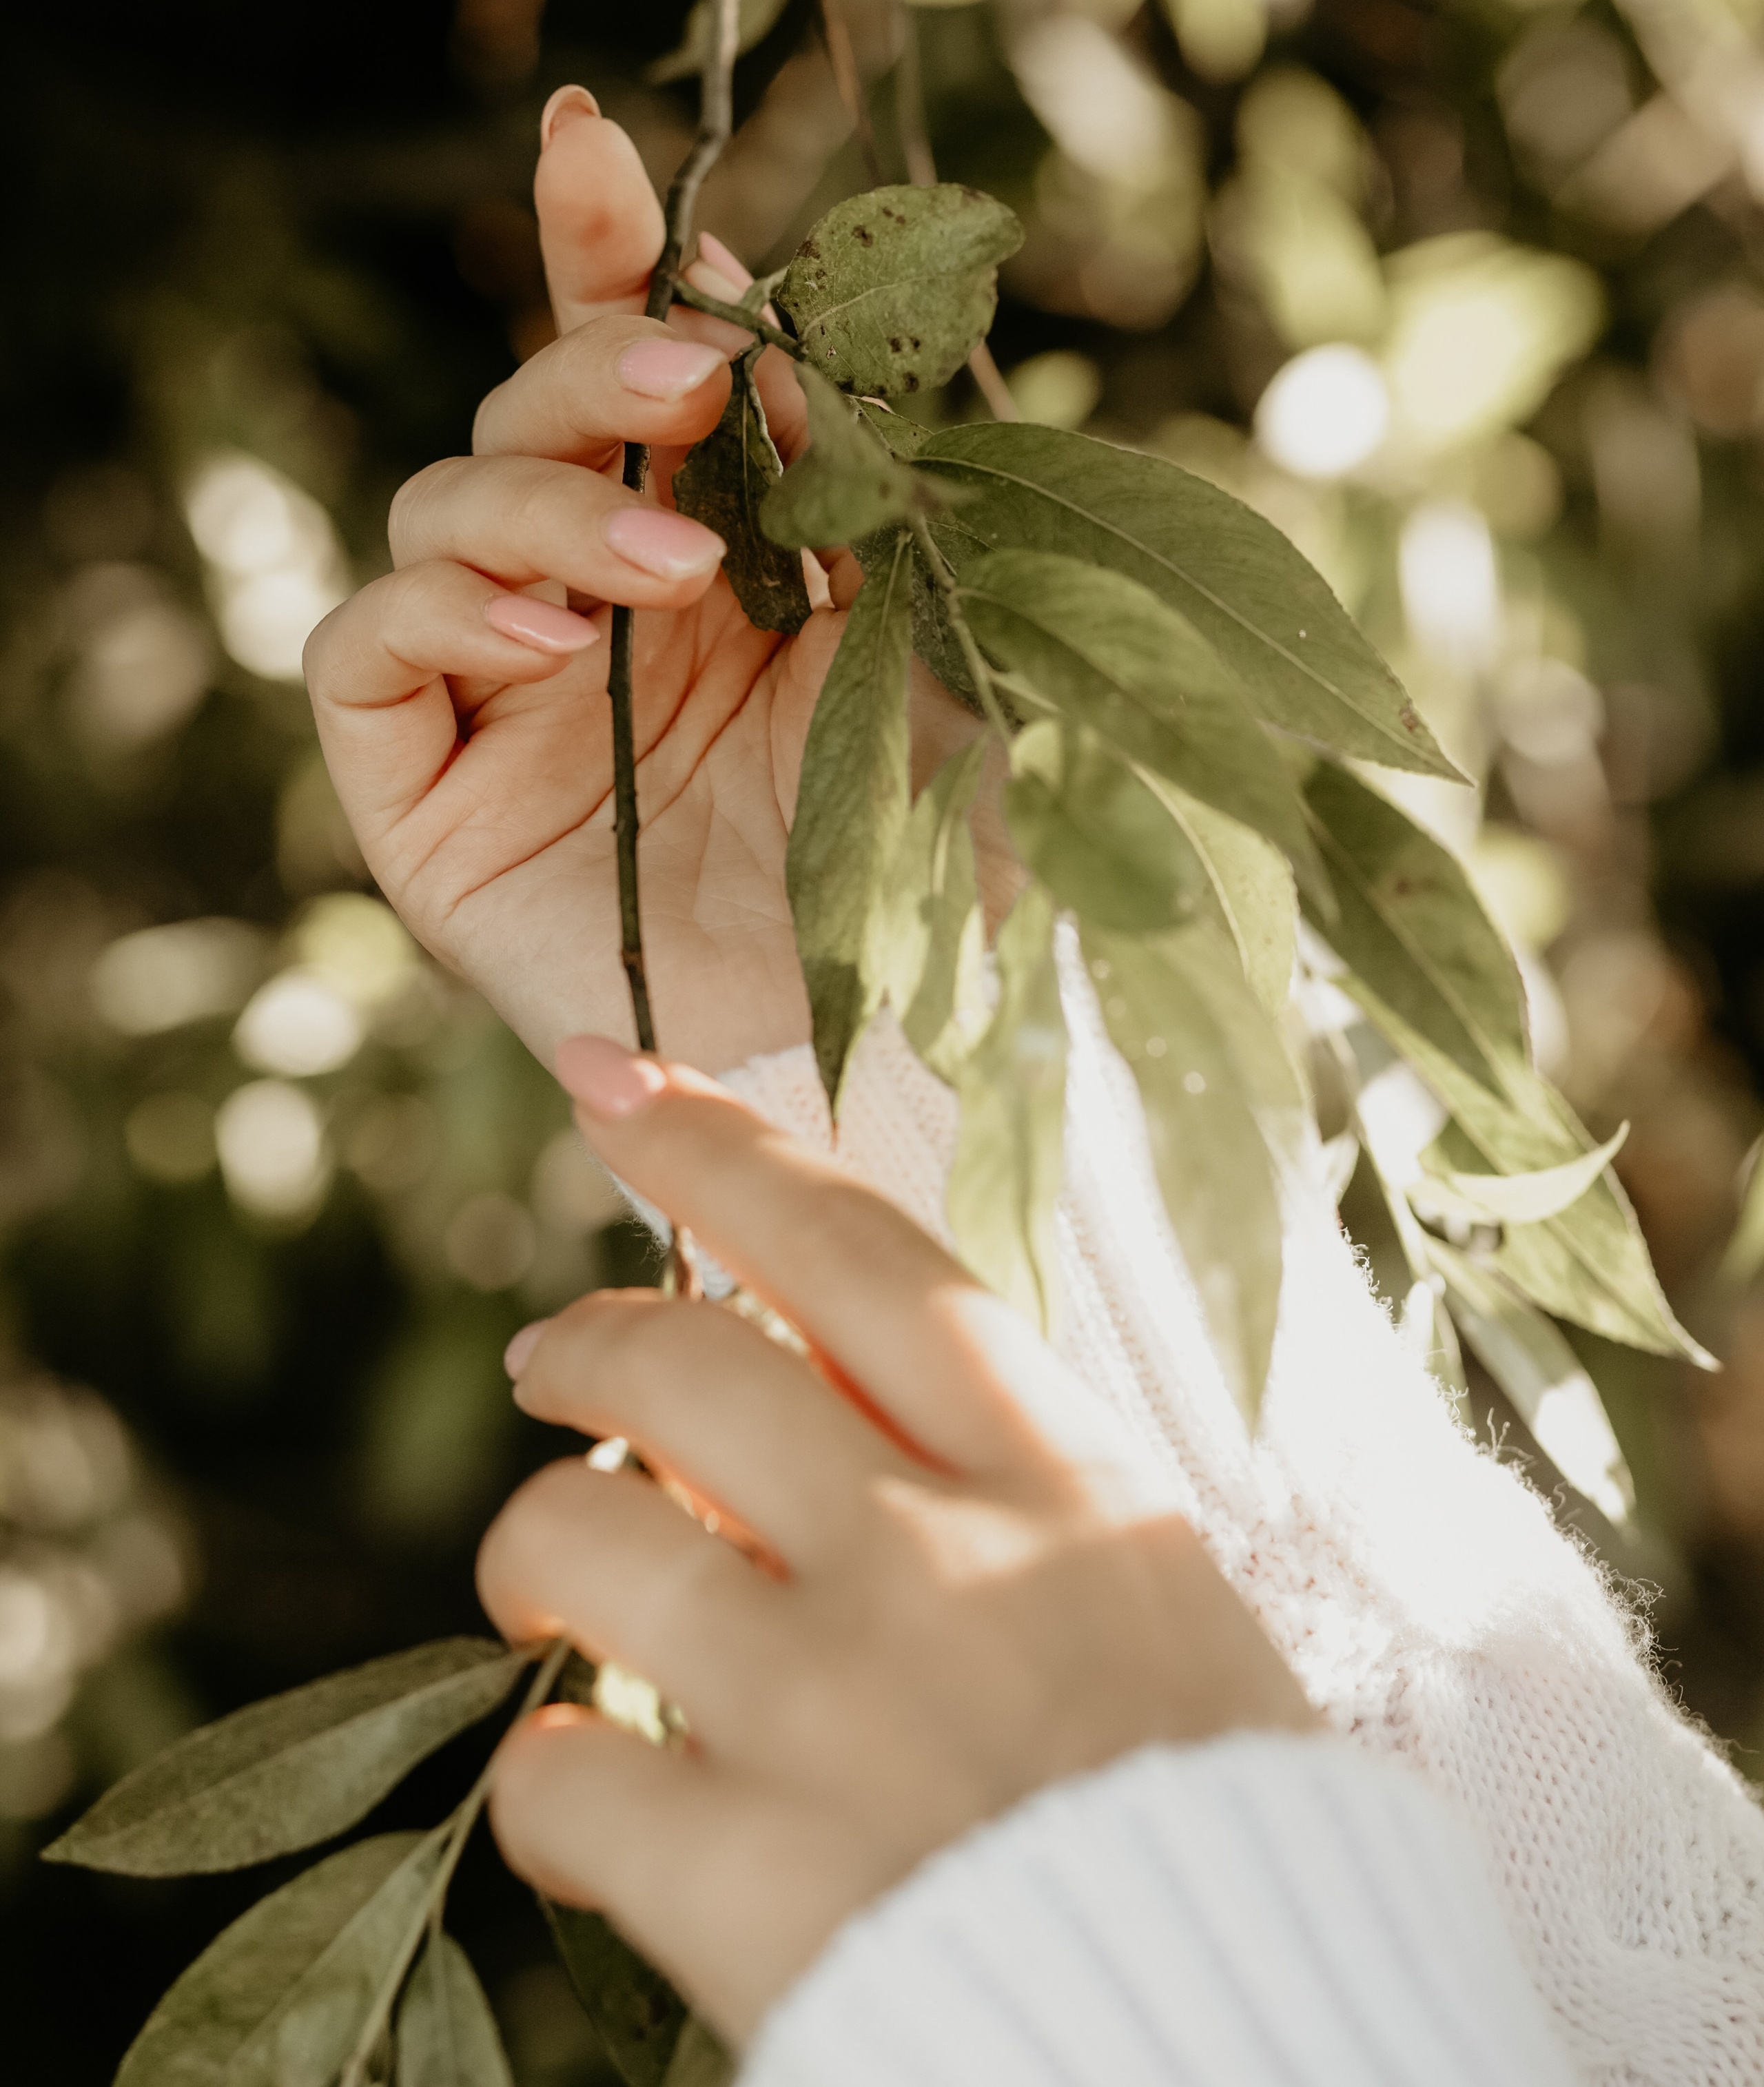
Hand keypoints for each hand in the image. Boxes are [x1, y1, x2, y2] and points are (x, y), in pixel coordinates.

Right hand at [305, 87, 870, 1070]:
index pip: (629, 376)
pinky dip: (434, 610)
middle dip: (587, 365)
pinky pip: (364, 652)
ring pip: (437, 506)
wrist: (885, 1053)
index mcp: (713, 556)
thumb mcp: (940, 656)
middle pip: (520, 413)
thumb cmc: (930, 864)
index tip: (598, 140)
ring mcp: (499, 695)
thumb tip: (795, 349)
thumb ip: (874, 506)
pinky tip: (543, 642)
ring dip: (540, 504)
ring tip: (667, 577)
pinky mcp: (422, 793)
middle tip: (682, 379)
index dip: (601, 252)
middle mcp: (593, 606)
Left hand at [479, 1037, 1315, 2046]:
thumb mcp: (1152, 1610)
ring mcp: (832, 1710)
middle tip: (546, 1355)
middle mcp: (940, 1561)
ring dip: (530, 1553)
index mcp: (1065, 1484)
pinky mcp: (749, 1875)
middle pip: (685, 1366)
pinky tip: (590, 1801)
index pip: (863, 1257)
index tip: (620, 1078)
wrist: (1249, 2063)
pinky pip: (557, 1772)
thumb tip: (815, 1430)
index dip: (723, 1147)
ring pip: (578, 1538)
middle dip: (585, 1337)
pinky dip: (548, 1778)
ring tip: (540, 1594)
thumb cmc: (1224, 1836)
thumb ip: (1004, 1498)